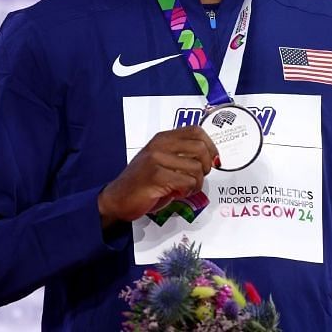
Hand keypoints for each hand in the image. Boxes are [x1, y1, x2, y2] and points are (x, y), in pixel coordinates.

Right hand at [97, 126, 218, 228]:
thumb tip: (212, 158)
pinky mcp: (155, 175)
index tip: (214, 160)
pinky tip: (178, 194)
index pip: (196, 131)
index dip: (210, 145)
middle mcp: (159, 144)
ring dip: (197, 183)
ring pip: (196, 168)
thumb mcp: (162, 161)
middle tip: (198, 178)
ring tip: (186, 189)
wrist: (116, 199)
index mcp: (163, 138)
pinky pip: (187, 181)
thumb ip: (182, 155)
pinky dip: (188, 191)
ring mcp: (156, 159)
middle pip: (200, 148)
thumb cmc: (143, 182)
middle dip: (206, 166)